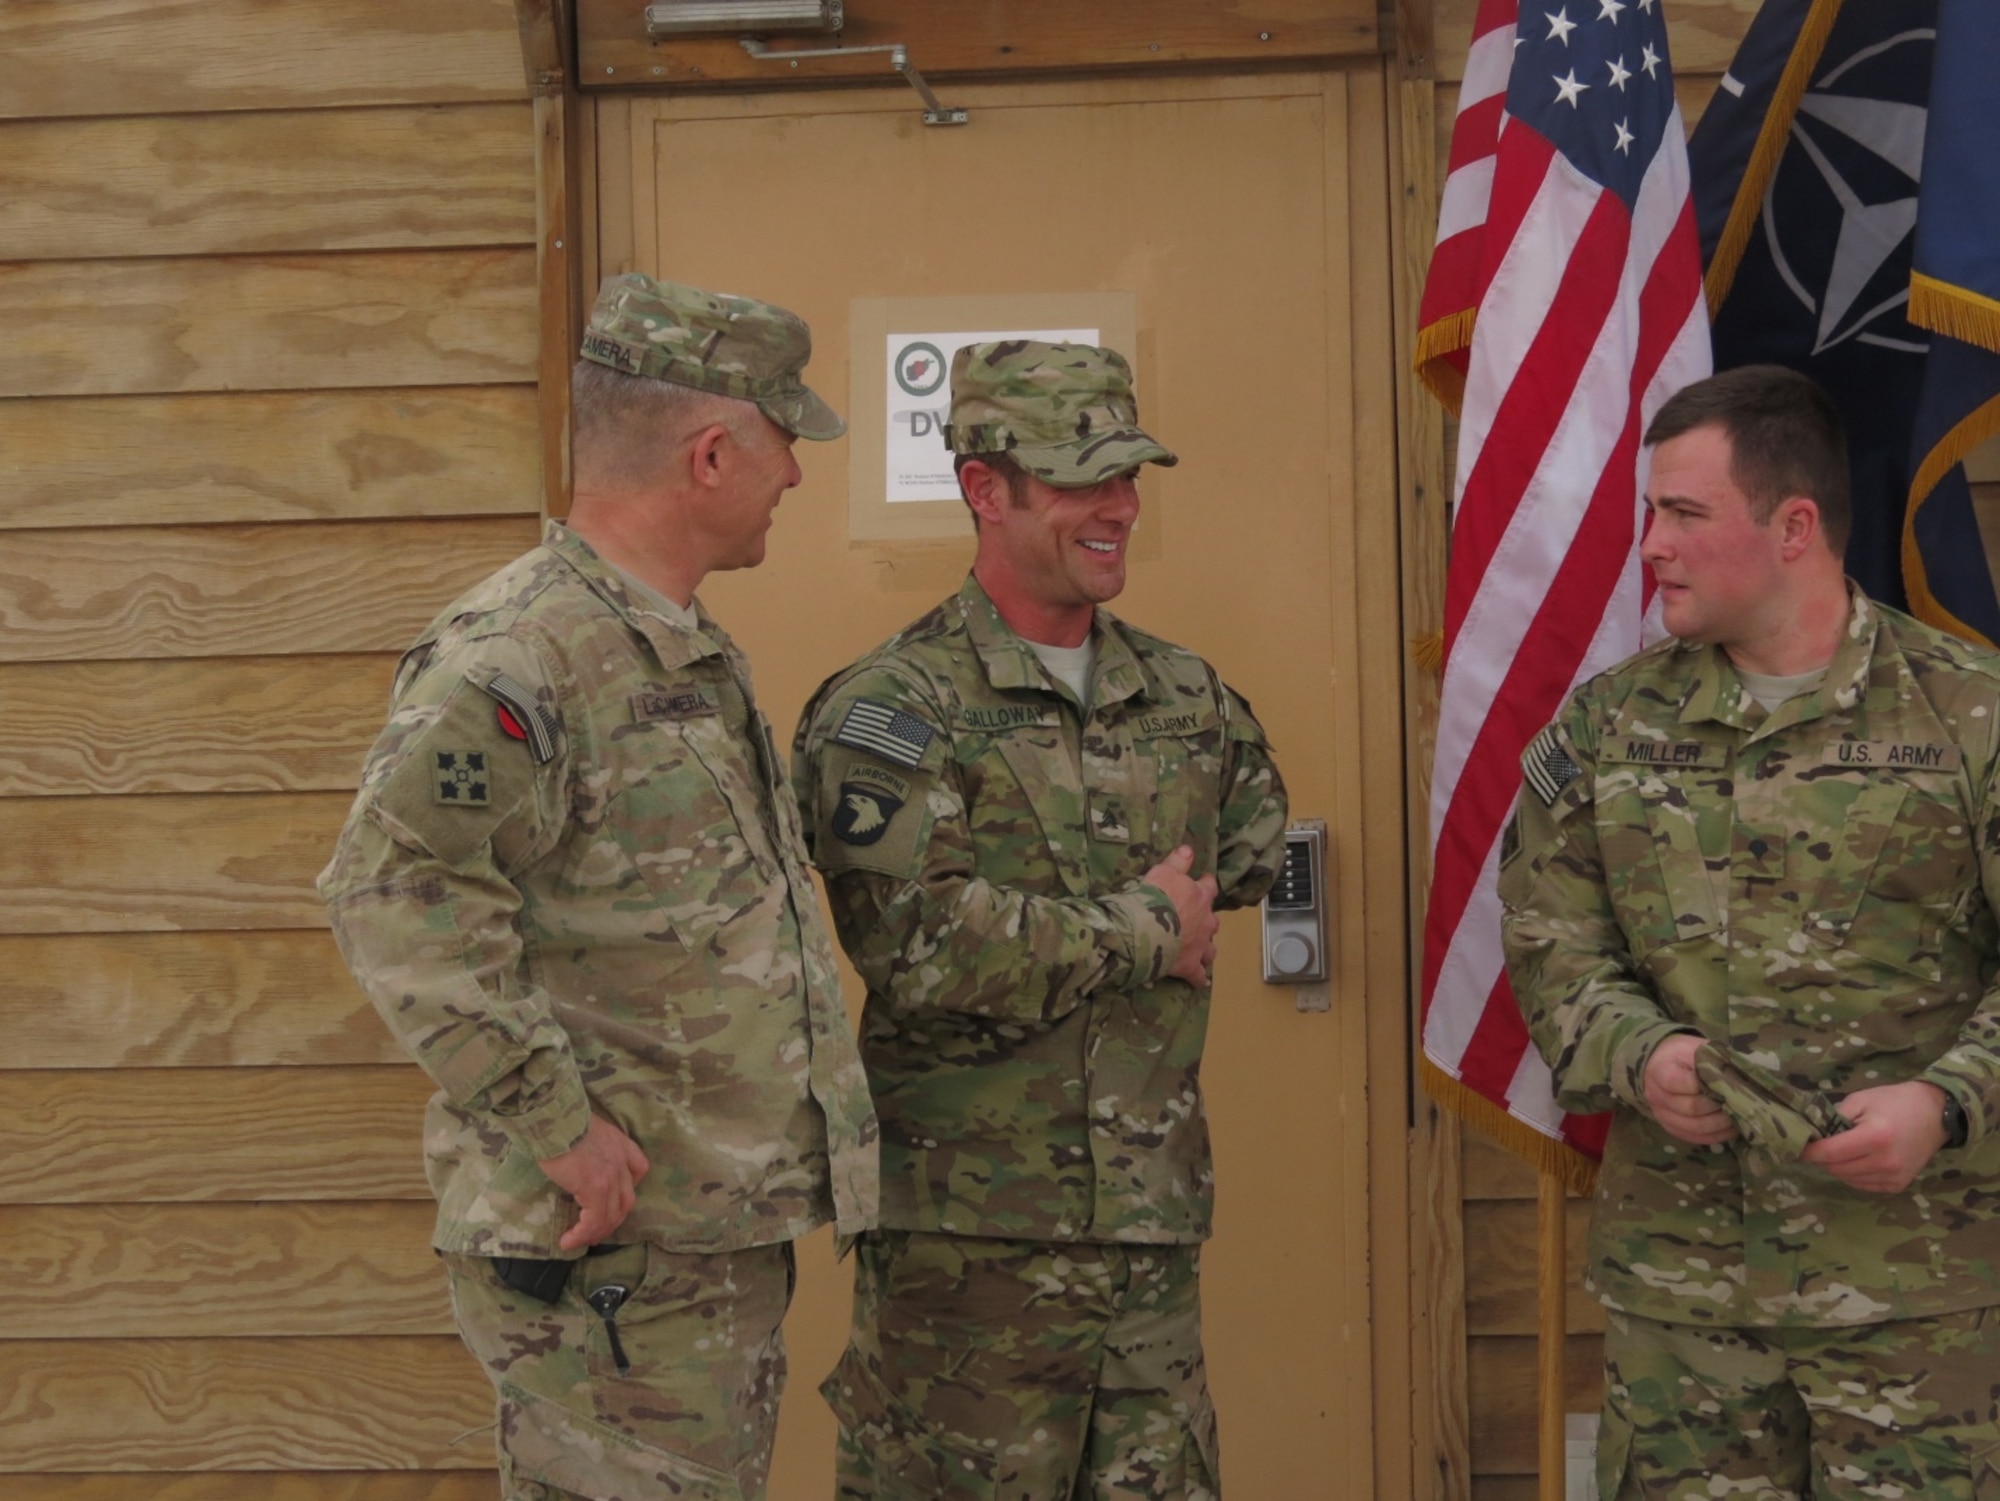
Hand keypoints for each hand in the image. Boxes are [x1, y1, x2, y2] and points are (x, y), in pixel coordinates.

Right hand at [538, 1114, 650, 1250]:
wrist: (553, 1118)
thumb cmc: (560, 1121)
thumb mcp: (585, 1128)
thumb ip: (590, 1146)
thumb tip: (575, 1162)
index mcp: (621, 1144)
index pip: (639, 1169)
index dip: (627, 1189)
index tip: (612, 1201)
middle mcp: (621, 1162)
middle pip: (626, 1201)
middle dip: (611, 1220)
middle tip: (594, 1231)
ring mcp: (611, 1176)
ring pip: (612, 1215)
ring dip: (595, 1233)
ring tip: (577, 1241)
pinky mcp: (595, 1189)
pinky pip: (594, 1221)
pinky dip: (582, 1234)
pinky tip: (569, 1240)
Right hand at [1144, 845, 1219, 986]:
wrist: (1146, 929)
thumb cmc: (1153, 897)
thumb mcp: (1163, 871)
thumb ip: (1178, 861)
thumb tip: (1189, 849)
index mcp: (1199, 897)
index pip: (1209, 888)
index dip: (1205, 885)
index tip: (1203, 883)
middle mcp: (1205, 921)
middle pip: (1212, 921)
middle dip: (1205, 921)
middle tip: (1194, 920)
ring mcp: (1200, 946)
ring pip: (1210, 949)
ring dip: (1206, 948)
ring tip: (1199, 950)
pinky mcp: (1190, 966)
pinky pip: (1198, 975)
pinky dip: (1199, 978)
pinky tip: (1200, 982)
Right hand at [1643, 1035, 1735, 1144]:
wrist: (1661, 1064)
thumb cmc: (1682, 1055)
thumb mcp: (1693, 1048)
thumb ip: (1710, 1059)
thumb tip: (1737, 1076)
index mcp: (1659, 1071)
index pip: (1676, 1082)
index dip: (1701, 1085)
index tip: (1721, 1081)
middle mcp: (1656, 1095)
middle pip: (1689, 1108)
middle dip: (1717, 1106)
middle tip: (1736, 1101)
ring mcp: (1662, 1114)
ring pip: (1694, 1127)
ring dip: (1719, 1124)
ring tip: (1736, 1116)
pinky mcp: (1671, 1127)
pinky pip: (1694, 1138)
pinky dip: (1715, 1136)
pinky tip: (1730, 1128)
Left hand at [1801, 1080, 1946, 1193]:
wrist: (1935, 1114)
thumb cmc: (1893, 1102)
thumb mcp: (1860, 1101)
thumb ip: (1834, 1119)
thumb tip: (1812, 1136)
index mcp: (1875, 1137)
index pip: (1830, 1152)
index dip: (1809, 1151)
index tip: (1796, 1146)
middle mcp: (1886, 1162)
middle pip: (1836, 1168)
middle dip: (1822, 1158)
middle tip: (1819, 1144)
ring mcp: (1894, 1177)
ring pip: (1847, 1179)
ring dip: (1837, 1166)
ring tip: (1841, 1149)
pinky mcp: (1898, 1185)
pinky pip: (1863, 1185)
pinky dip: (1853, 1174)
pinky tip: (1857, 1159)